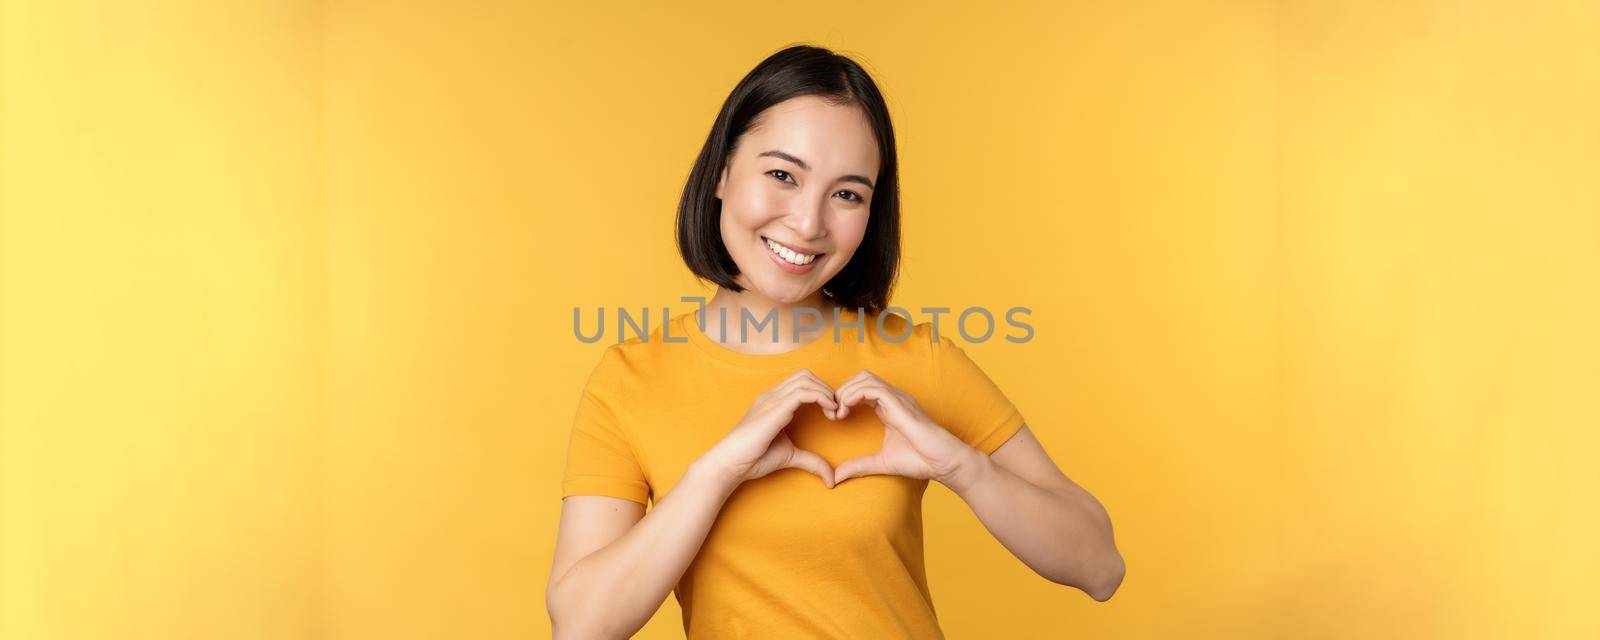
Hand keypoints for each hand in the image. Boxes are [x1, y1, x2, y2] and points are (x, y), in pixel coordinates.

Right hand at [700, 369, 839, 487]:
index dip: (821, 391)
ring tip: (834, 411)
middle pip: (805, 375)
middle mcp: (773, 396)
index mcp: (774, 402)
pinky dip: (822, 397)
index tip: (833, 412)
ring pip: (806, 379)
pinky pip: (803, 392)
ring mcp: (772, 399)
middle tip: (836, 410)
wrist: (730, 463)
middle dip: (826, 388)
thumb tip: (831, 478)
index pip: (801, 382)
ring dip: (826, 392)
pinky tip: (829, 412)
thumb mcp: (790, 456)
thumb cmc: (752, 458)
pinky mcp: (774, 408)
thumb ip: (811, 461)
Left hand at [832, 370, 974, 486]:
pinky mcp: (901, 404)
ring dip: (847, 391)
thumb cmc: (920, 460)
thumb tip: (836, 477)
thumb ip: (859, 466)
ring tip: (839, 412)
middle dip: (842, 390)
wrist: (944, 462)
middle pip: (861, 377)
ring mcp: (898, 398)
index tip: (835, 417)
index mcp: (888, 407)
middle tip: (833, 412)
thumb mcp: (881, 463)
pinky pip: (873, 388)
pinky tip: (847, 410)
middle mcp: (893, 398)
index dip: (844, 397)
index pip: (862, 388)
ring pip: (865, 378)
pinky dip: (855, 394)